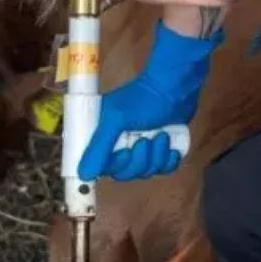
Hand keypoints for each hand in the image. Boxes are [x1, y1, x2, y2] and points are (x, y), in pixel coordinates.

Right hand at [78, 22, 222, 180]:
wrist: (176, 87)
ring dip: (156, 156)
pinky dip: (169, 161)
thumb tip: (83, 174)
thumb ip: (99, 147)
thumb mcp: (116, 120)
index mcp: (103, 135)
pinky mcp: (160, 150)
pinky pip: (163, 169)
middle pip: (125, 172)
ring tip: (162, 135)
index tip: (126, 152)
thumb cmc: (143, 99)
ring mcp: (141, 148)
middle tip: (146, 140)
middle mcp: (119, 144)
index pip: (103, 165)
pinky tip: (171, 147)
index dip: (115, 165)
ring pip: (145, 171)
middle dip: (139, 160)